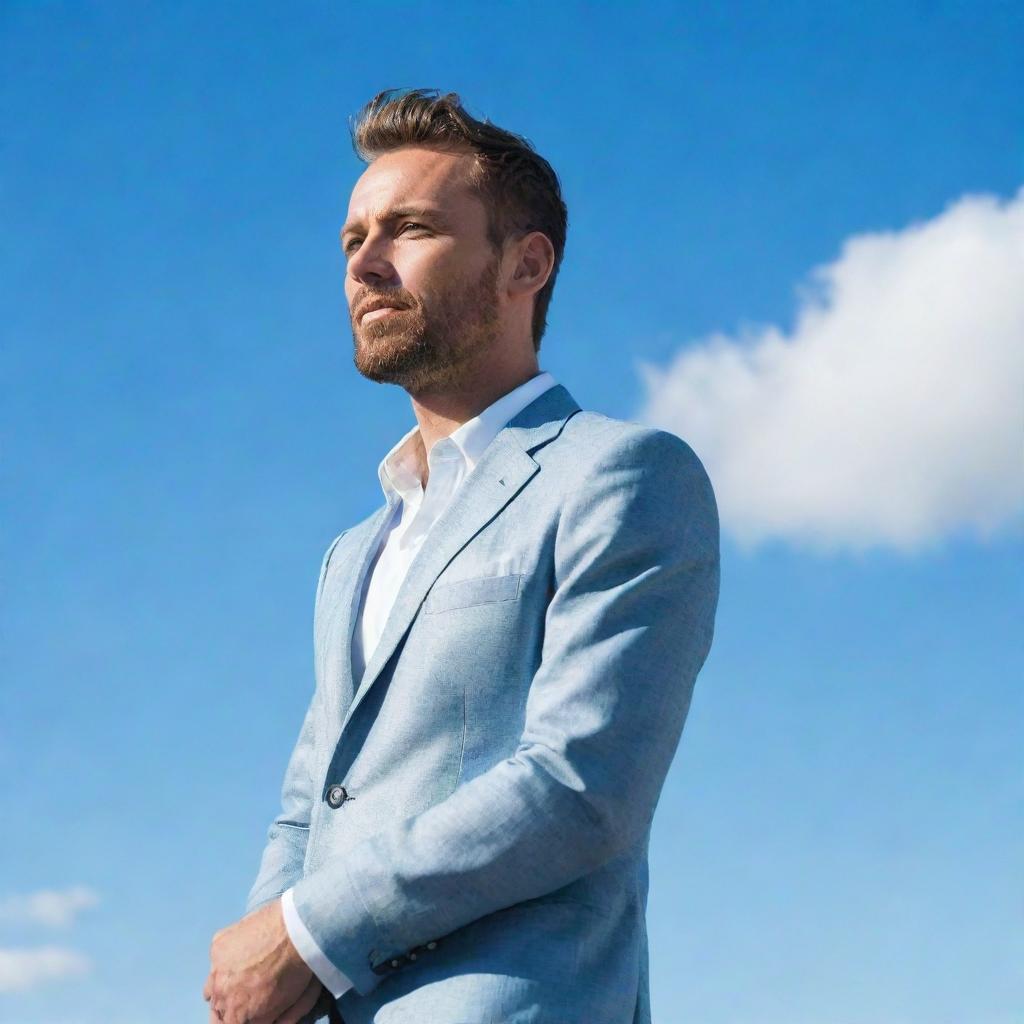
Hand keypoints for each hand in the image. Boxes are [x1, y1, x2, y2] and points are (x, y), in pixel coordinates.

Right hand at [203, 898, 318, 1023]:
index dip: (239, 1020)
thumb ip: (271, 1020)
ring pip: (212, 986)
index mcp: (236, 1016)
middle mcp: (220, 996)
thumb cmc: (298, 970)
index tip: (248, 1013)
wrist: (295, 928)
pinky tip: (244, 952)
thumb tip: (262, 1021)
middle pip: (218, 1009)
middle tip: (246, 996)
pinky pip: (216, 960)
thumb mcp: (291, 1007)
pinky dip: (226, 960)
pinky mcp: (217, 945)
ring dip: (224, 985)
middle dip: (231, 1006)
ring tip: (242, 976)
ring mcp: (215, 969)